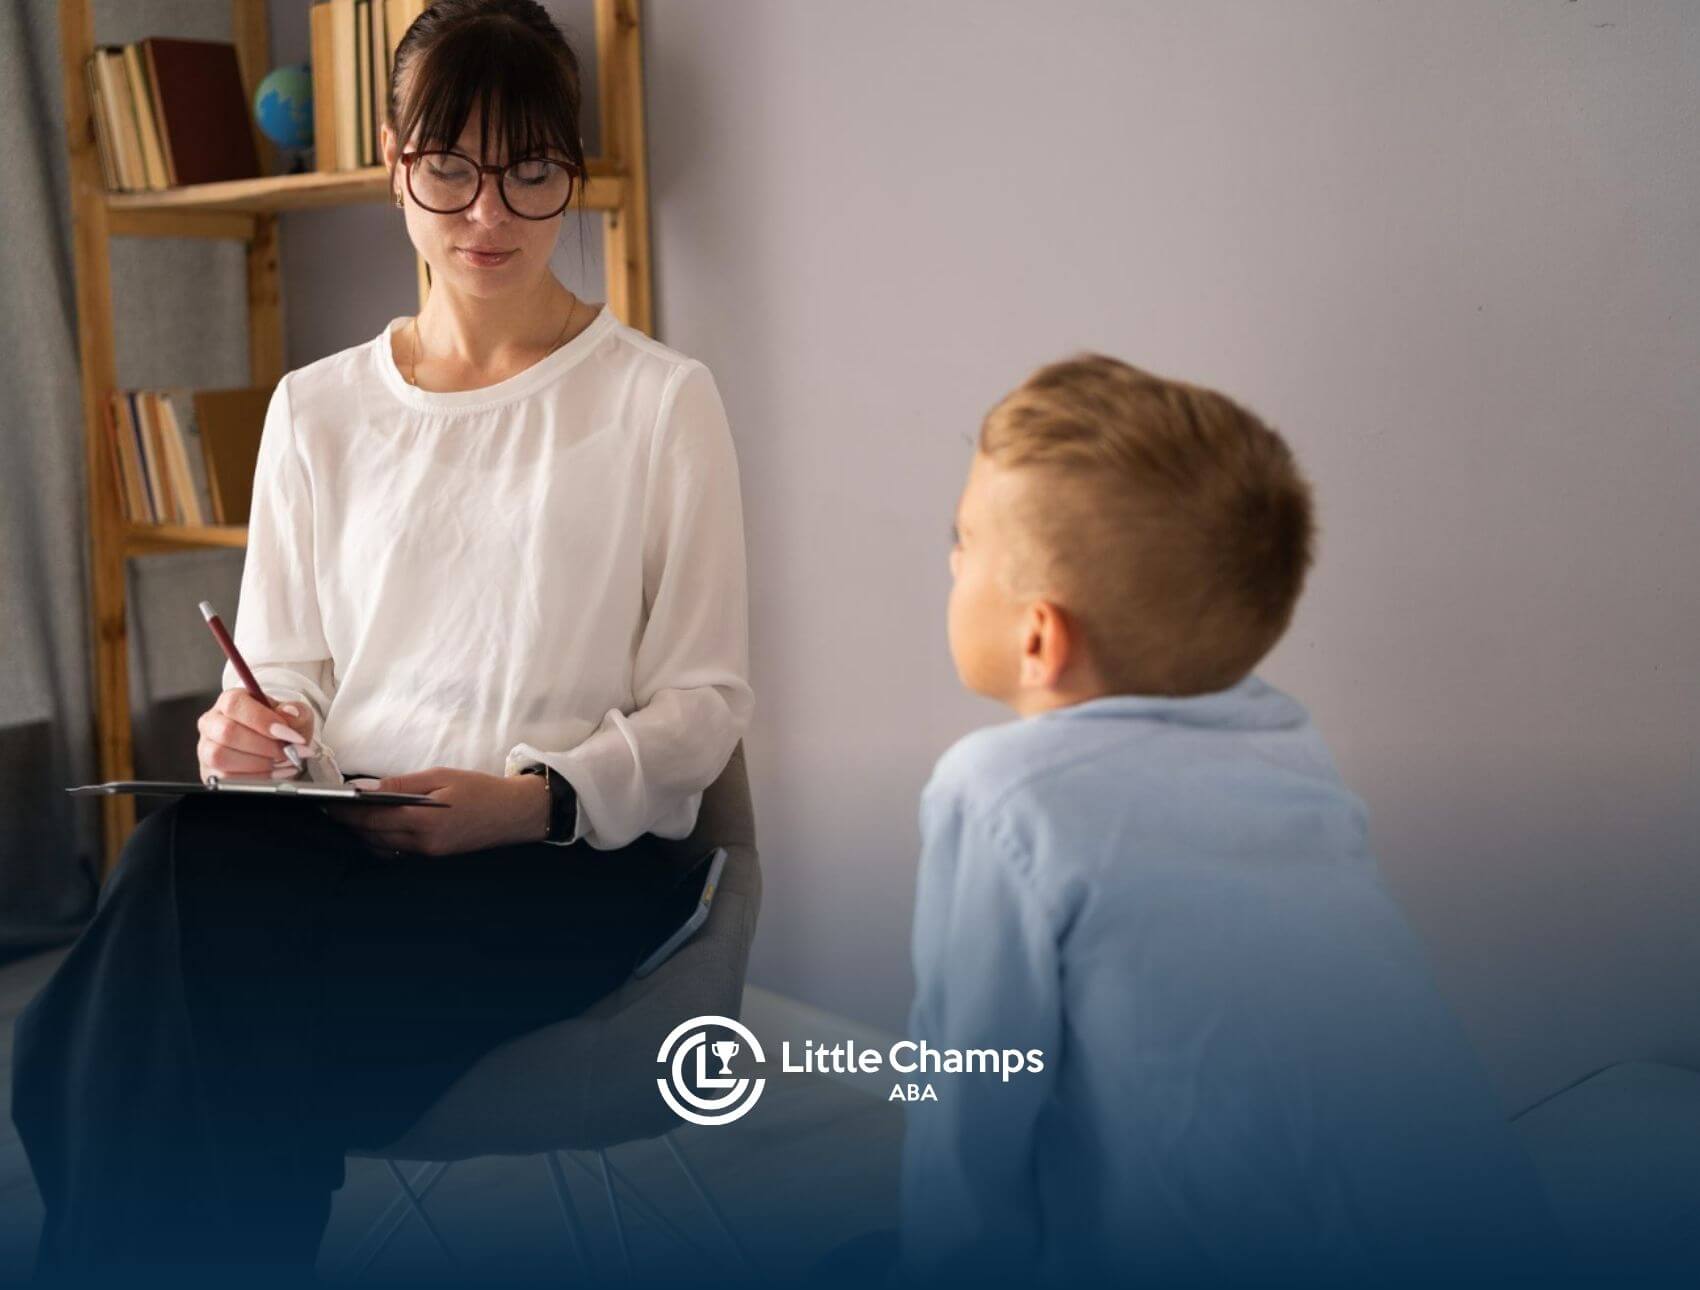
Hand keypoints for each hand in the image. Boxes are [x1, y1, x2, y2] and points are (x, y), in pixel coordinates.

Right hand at [197, 688, 313, 782]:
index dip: (262, 720)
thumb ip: (296, 712)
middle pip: (227, 732)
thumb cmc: (281, 728)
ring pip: (222, 756)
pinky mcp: (210, 771)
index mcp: (230, 701)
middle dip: (264, 745)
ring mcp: (207, 747)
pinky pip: (227, 778)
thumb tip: (290, 713)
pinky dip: (256, 777)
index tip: (288, 733)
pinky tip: (275, 772)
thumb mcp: (295, 715)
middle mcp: (213, 722)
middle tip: (289, 751)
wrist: (280, 749)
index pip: (234, 704)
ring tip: (283, 762)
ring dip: (259, 763)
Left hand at [321, 767, 549, 857]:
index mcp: (424, 820)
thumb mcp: (441, 776)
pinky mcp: (433, 856)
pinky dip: (381, 840)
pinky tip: (376, 828)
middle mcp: (422, 843)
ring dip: (363, 834)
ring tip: (348, 818)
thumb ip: (401, 785)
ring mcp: (428, 853)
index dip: (345, 812)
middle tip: (330, 810)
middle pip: (372, 836)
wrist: (515, 814)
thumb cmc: (481, 789)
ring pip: (382, 847)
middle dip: (349, 824)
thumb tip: (364, 790)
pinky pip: (397, 851)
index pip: (372, 818)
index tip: (326, 803)